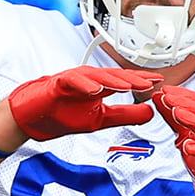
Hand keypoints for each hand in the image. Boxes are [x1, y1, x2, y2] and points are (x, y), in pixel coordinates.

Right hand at [8, 66, 162, 140]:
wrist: (33, 119)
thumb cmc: (63, 115)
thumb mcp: (100, 120)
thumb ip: (125, 115)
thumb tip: (150, 113)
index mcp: (100, 86)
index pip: (125, 81)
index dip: (143, 82)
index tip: (161, 83)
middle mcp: (89, 79)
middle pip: (114, 76)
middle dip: (133, 79)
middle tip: (150, 82)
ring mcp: (73, 79)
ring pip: (96, 76)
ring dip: (112, 80)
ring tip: (128, 86)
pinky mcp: (57, 84)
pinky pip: (72, 81)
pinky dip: (84, 84)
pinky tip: (95, 90)